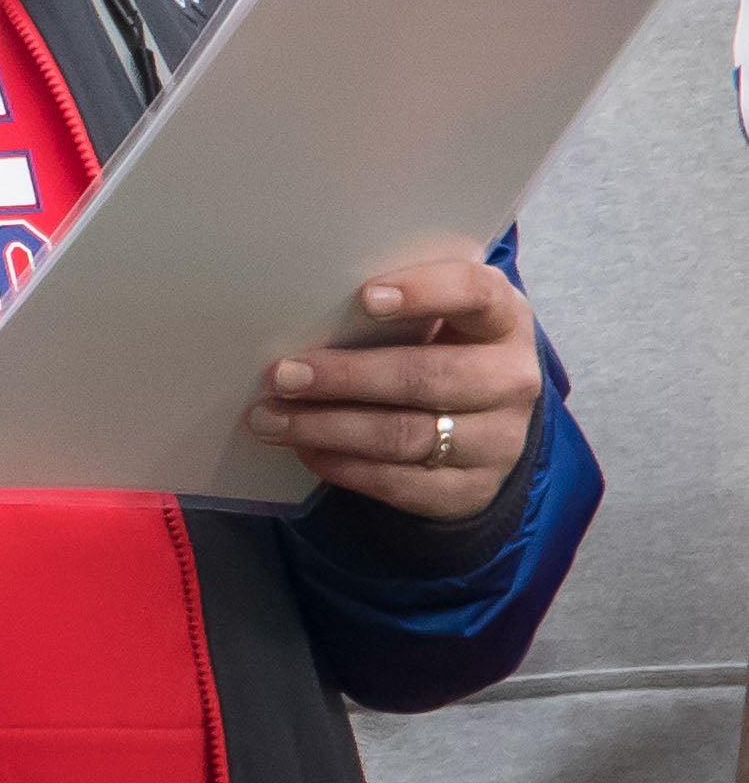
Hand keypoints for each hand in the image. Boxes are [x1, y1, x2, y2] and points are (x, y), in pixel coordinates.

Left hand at [245, 258, 540, 519]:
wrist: (483, 421)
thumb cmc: (436, 347)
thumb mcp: (433, 316)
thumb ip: (389, 306)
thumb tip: (300, 305)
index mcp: (503, 320)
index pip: (476, 294)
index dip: (426, 292)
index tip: (365, 297)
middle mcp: (511, 380)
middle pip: (427, 378)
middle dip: (346, 377)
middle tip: (282, 375)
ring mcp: (500, 441)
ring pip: (407, 436)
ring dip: (328, 428)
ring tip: (270, 420)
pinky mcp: (473, 489)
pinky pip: (403, 484)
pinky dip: (346, 467)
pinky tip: (306, 451)